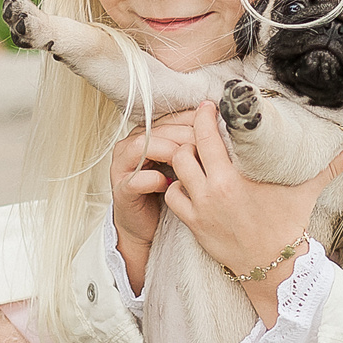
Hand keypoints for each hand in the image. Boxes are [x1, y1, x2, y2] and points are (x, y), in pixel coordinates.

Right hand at [108, 108, 198, 290]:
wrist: (146, 225)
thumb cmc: (168, 191)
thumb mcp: (184, 162)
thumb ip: (194, 144)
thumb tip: (222, 128)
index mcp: (148, 133)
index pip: (172, 118)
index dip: (195, 121)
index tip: (216, 130)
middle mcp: (131, 144)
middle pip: (159, 129)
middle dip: (186, 137)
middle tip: (206, 150)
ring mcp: (122, 166)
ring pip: (142, 146)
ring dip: (168, 152)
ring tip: (188, 167)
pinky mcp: (121, 189)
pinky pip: (136, 179)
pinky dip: (155, 180)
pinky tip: (170, 185)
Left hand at [156, 100, 342, 323]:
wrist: (275, 266)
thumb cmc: (288, 225)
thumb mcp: (306, 192)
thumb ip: (328, 168)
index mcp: (235, 178)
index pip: (208, 136)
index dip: (205, 116)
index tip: (208, 106)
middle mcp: (214, 190)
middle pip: (187, 148)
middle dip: (190, 133)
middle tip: (197, 126)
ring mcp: (201, 208)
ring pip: (176, 170)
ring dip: (181, 158)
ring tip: (192, 152)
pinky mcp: (194, 225)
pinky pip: (172, 197)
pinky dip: (176, 186)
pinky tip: (187, 182)